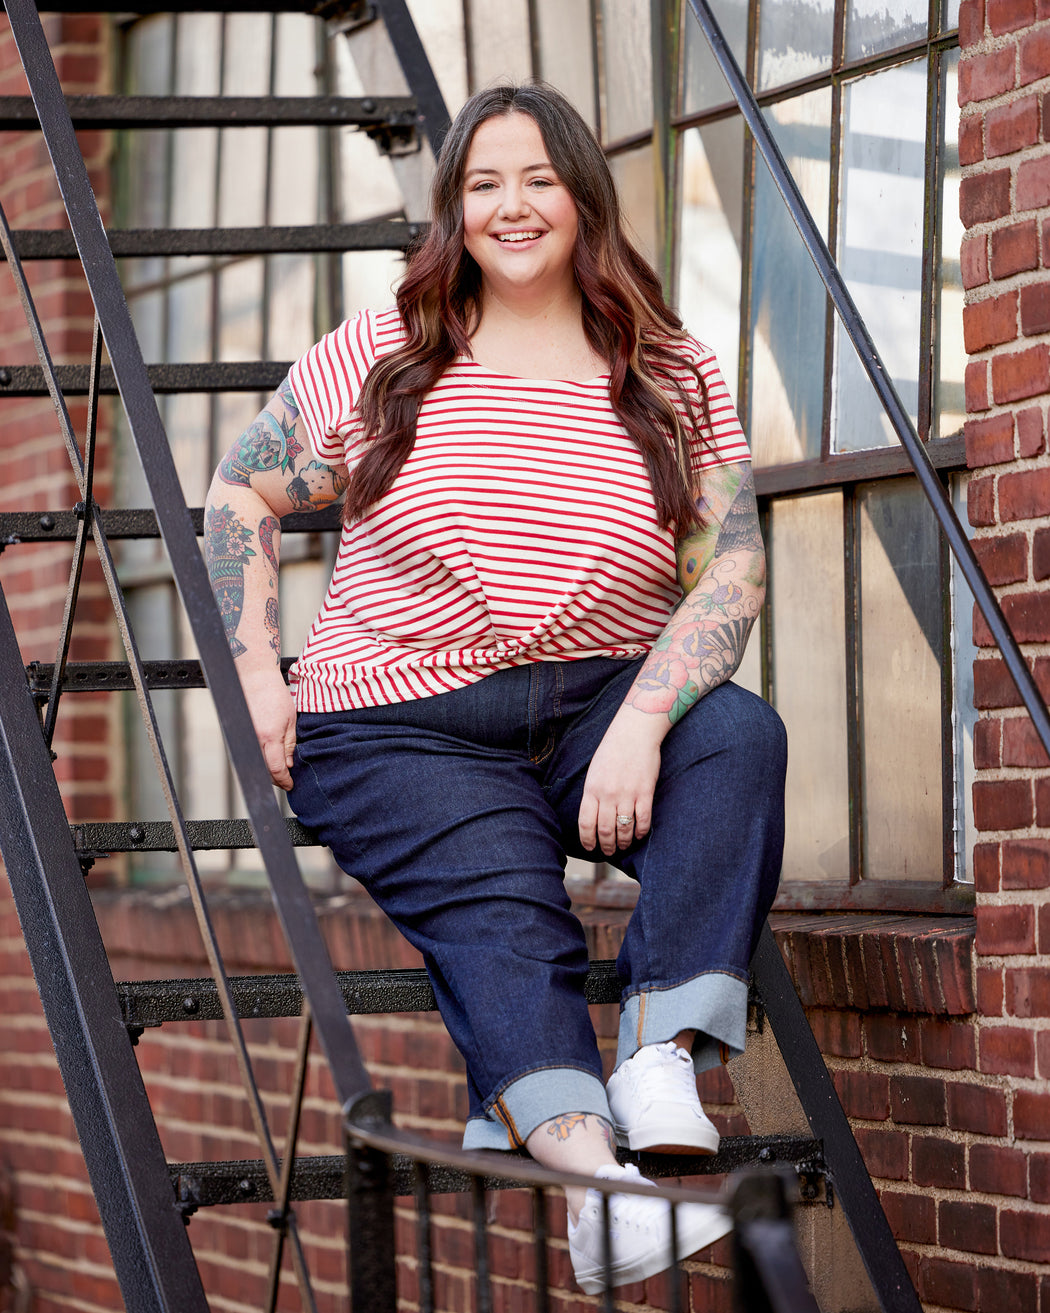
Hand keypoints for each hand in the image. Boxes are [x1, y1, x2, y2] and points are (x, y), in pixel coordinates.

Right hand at [240, 666, 296, 789]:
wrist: (253, 677)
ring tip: (279, 770)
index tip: (290, 785)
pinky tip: (267, 757)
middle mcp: (253, 740)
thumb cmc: (273, 693)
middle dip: (276, 779)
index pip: (276, 769)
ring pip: (255, 764)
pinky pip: (248, 754)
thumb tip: (289, 764)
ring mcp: (243, 738)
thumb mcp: (290, 719)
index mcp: (269, 736)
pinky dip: (258, 759)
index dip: (284, 780)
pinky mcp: (236, 735)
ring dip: (267, 771)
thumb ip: (289, 744)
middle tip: (287, 780)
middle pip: (264, 771)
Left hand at [578, 708, 665, 856]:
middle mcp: (608, 794)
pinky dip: (641, 832)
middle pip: (605, 830)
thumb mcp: (595, 771)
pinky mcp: (645, 792)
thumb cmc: (613, 750)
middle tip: (608, 851)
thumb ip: (593, 793)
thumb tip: (592, 816)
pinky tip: (639, 835)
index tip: (590, 848)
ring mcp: (627, 794)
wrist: (634, 732)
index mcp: (592, 789)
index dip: (588, 840)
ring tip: (623, 845)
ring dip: (623, 842)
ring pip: (624, 829)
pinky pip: (643, 821)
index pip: (586, 823)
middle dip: (606, 846)